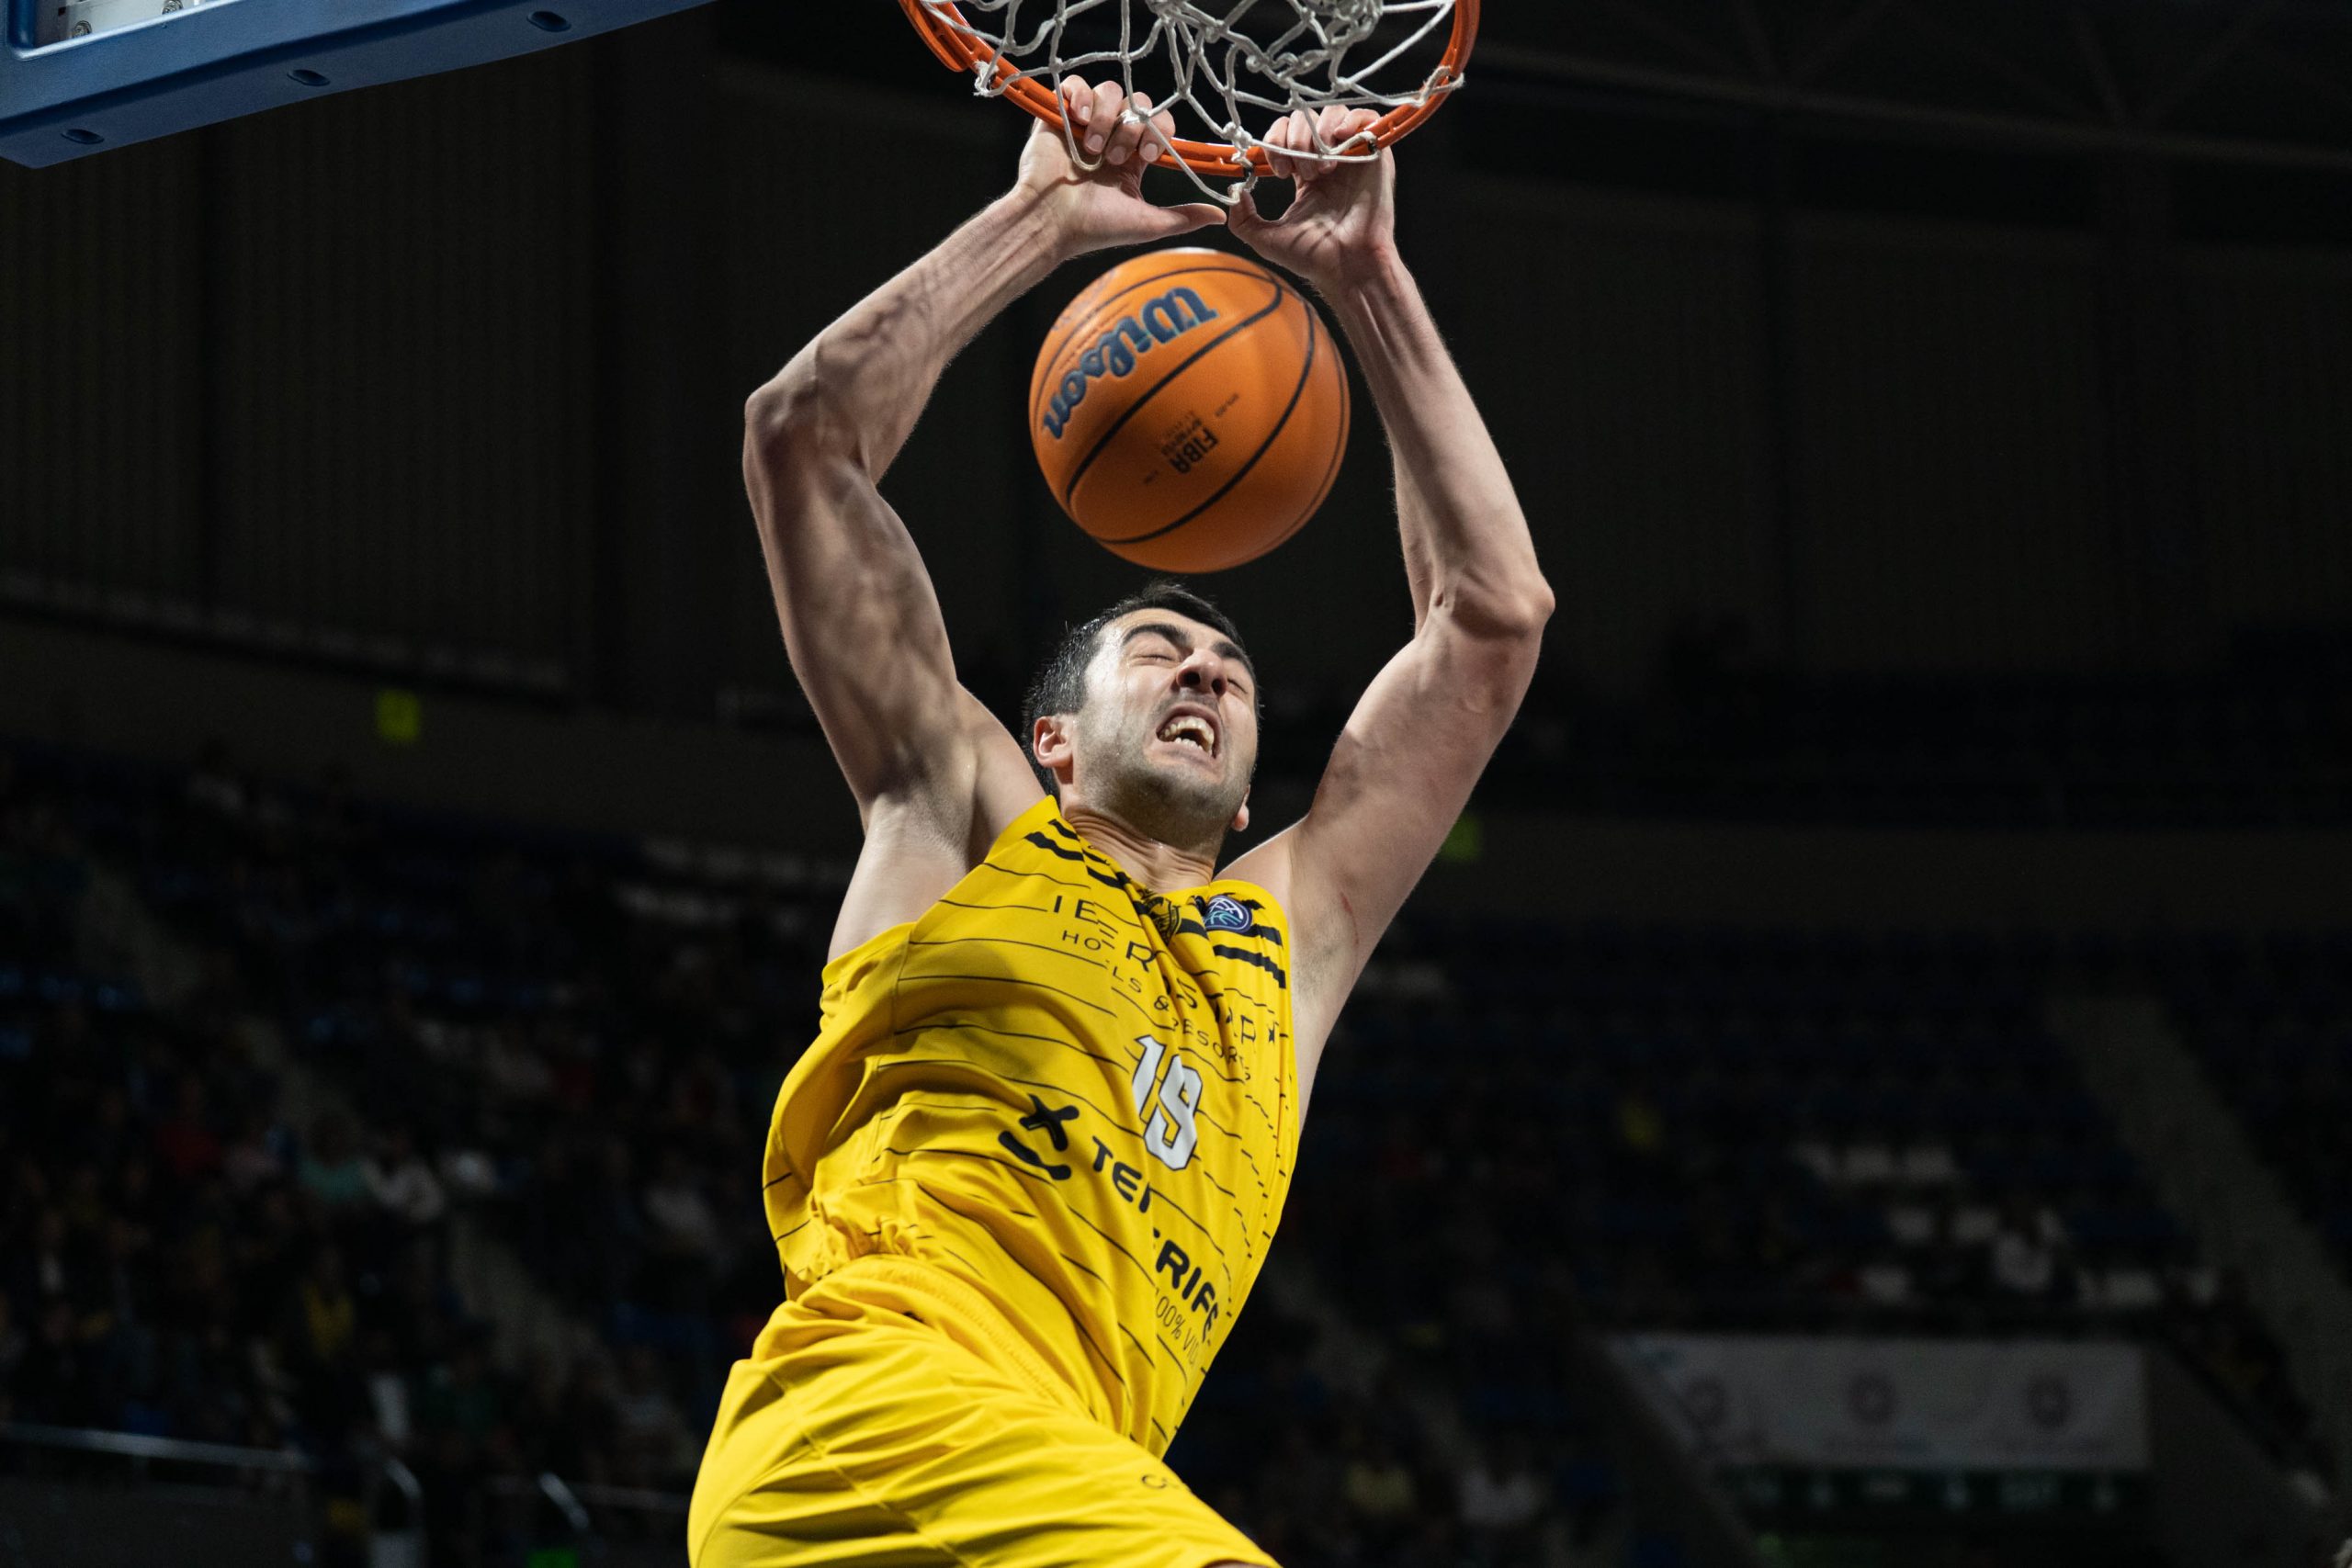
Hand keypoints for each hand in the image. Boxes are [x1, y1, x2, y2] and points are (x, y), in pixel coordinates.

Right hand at [1017, 76, 1225, 260]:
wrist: (1051, 223)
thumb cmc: (1094, 227)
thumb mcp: (1147, 223)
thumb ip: (1183, 217)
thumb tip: (1221, 215)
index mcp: (1133, 156)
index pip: (1160, 123)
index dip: (1160, 132)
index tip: (1148, 156)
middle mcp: (1110, 135)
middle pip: (1138, 104)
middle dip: (1133, 128)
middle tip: (1115, 157)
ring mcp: (1084, 123)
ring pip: (1110, 90)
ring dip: (1107, 117)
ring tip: (1094, 148)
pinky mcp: (1058, 114)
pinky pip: (1075, 84)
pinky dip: (1082, 96)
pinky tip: (1080, 120)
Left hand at [1228, 106, 1396, 292]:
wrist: (1347, 265)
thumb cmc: (1314, 256)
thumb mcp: (1266, 239)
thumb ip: (1243, 218)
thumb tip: (1234, 189)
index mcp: (1304, 174)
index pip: (1284, 134)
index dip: (1274, 142)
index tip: (1277, 171)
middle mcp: (1328, 160)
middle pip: (1304, 120)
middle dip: (1294, 139)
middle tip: (1298, 172)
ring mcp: (1352, 155)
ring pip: (1331, 113)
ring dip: (1317, 134)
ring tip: (1321, 168)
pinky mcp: (1376, 153)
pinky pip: (1365, 117)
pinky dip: (1348, 122)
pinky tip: (1338, 142)